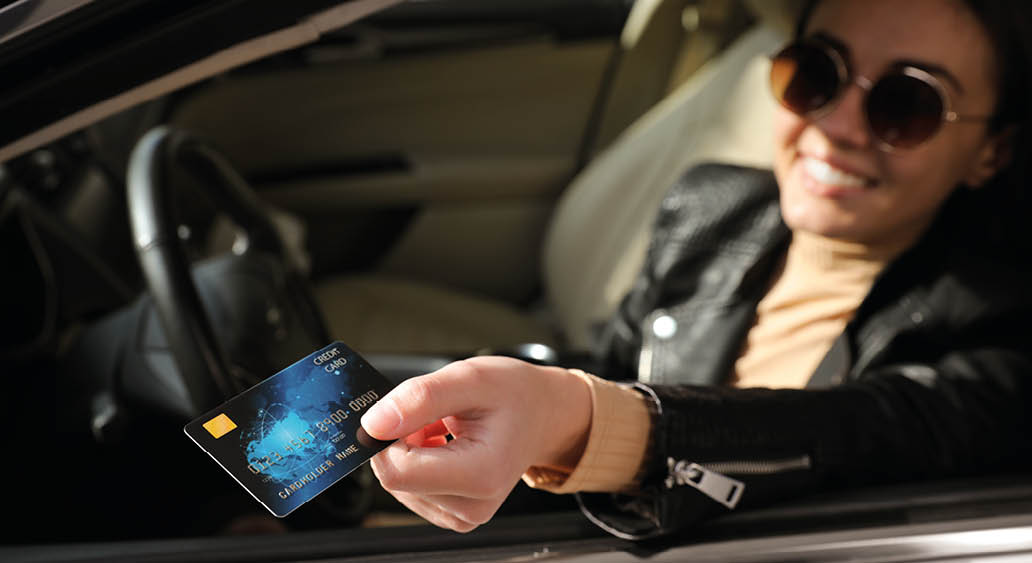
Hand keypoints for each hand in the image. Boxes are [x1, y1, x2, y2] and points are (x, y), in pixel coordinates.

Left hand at [360, 356, 591, 531]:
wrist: (544, 414)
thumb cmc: (516, 395)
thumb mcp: (470, 377)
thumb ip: (421, 398)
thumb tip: (374, 424)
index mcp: (480, 474)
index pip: (397, 472)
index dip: (385, 438)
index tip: (400, 410)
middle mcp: (473, 506)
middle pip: (397, 478)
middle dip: (402, 440)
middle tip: (434, 414)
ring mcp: (464, 515)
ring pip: (400, 483)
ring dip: (411, 448)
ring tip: (444, 427)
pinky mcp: (455, 514)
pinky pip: (412, 489)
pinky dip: (419, 460)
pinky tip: (443, 443)